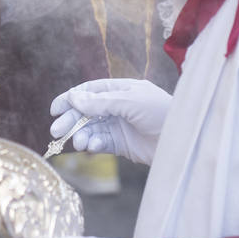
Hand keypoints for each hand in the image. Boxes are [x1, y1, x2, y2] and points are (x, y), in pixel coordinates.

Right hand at [50, 78, 170, 165]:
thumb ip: (100, 102)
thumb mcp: (130, 102)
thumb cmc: (161, 112)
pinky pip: (102, 143)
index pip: (89, 91)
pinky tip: (92, 148)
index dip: (70, 99)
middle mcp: (118, 106)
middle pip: (86, 112)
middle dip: (71, 120)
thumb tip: (73, 97)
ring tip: (78, 142)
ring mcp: (120, 125)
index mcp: (120, 90)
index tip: (55, 109)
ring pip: (92, 129)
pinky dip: (94, 145)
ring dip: (82, 135)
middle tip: (56, 132)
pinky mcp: (123, 144)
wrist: (183, 139)